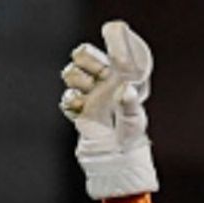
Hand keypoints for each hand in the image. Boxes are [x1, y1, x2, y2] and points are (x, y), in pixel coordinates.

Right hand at [59, 20, 157, 197]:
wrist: (113, 157)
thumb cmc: (130, 136)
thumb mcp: (135, 120)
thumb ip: (131, 104)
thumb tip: (126, 90)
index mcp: (118, 77)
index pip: (108, 51)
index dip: (106, 44)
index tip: (108, 50)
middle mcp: (101, 81)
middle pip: (82, 55)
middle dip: (87, 61)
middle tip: (98, 74)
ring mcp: (87, 92)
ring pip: (71, 73)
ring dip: (78, 81)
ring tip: (90, 96)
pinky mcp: (76, 107)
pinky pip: (67, 97)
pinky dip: (73, 103)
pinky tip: (82, 111)